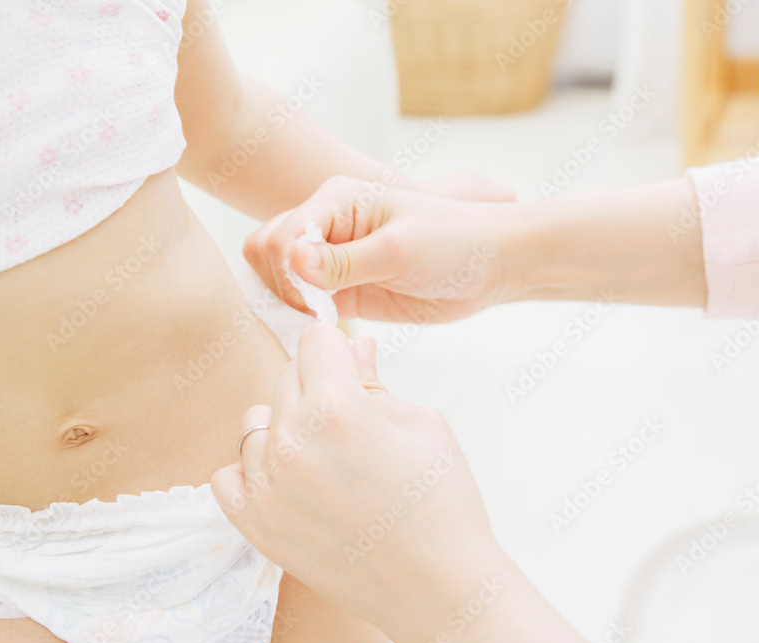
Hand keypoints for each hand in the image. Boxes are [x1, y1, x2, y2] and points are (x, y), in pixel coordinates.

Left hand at [210, 325, 500, 642]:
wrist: (437, 588)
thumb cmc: (441, 505)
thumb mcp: (423, 424)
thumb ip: (374, 380)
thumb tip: (353, 344)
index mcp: (336, 406)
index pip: (315, 339)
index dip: (340, 351)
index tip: (352, 371)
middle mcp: (291, 441)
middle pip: (286, 376)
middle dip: (318, 386)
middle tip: (352, 424)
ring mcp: (267, 485)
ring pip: (256, 422)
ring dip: (285, 429)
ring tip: (325, 460)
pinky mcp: (255, 524)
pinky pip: (228, 474)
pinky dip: (253, 472)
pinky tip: (289, 482)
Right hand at [243, 174, 525, 322]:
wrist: (492, 265)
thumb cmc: (455, 243)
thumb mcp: (399, 250)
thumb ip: (343, 260)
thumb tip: (291, 259)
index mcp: (337, 199)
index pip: (281, 234)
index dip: (288, 271)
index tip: (316, 297)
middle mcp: (327, 225)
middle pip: (266, 251)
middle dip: (280, 284)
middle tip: (318, 308)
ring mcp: (332, 259)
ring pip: (277, 278)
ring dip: (288, 301)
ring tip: (322, 317)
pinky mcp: (342, 290)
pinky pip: (301, 303)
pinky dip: (301, 317)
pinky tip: (322, 327)